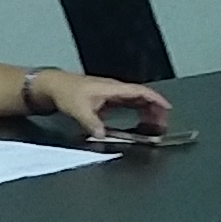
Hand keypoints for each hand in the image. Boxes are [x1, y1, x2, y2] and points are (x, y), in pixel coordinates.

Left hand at [39, 72, 169, 134]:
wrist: (54, 86)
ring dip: (147, 111)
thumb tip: (102, 135)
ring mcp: (111, 93)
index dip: (155, 99)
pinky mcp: (106, 99)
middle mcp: (114, 89)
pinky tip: (138, 121)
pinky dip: (137, 111)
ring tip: (155, 124)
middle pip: (141, 97)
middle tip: (164, 123)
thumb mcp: (79, 110)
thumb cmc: (66, 92)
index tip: (166, 108)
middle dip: (155, 109)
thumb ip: (92, 123)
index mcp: (112, 88)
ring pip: (135, 101)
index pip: (139, 91)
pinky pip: (128, 104)